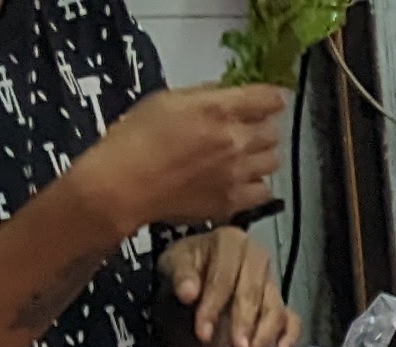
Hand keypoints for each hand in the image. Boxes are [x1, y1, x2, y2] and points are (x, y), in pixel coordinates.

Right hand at [69, 86, 286, 232]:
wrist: (122, 186)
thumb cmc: (134, 140)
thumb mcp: (166, 100)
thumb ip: (205, 95)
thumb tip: (227, 95)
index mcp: (218, 110)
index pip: (269, 99)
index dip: (271, 99)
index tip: (268, 102)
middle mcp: (234, 141)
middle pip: (272, 131)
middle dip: (261, 128)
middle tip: (244, 131)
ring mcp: (237, 174)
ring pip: (272, 161)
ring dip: (260, 156)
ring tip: (241, 157)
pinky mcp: (232, 202)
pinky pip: (263, 192)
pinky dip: (255, 186)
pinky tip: (239, 182)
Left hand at [160, 228, 301, 346]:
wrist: (196, 276)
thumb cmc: (188, 268)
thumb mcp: (173, 264)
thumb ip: (181, 275)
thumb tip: (188, 291)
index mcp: (231, 243)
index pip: (225, 277)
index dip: (214, 306)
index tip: (203, 332)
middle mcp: (256, 259)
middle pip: (254, 294)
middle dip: (245, 324)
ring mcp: (270, 282)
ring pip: (274, 310)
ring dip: (264, 337)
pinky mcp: (278, 303)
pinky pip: (291, 320)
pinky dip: (288, 336)